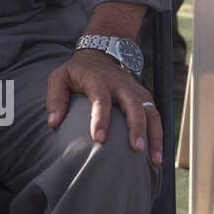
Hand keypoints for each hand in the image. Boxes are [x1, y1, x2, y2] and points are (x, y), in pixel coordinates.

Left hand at [44, 48, 161, 162]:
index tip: (98, 139)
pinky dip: (159, 135)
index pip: (101, 99)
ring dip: (154, 135)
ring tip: (154, 160)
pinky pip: (155, 117)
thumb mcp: (59, 77)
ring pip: (150, 112)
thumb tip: (53, 123)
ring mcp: (136, 90)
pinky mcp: (144, 98)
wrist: (101, 54)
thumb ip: (55, 99)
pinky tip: (156, 155)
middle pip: (133, 105)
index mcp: (97, 79)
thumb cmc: (77, 71)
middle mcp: (120, 84)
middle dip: (136, 127)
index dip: (100, 119)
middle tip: (136, 149)